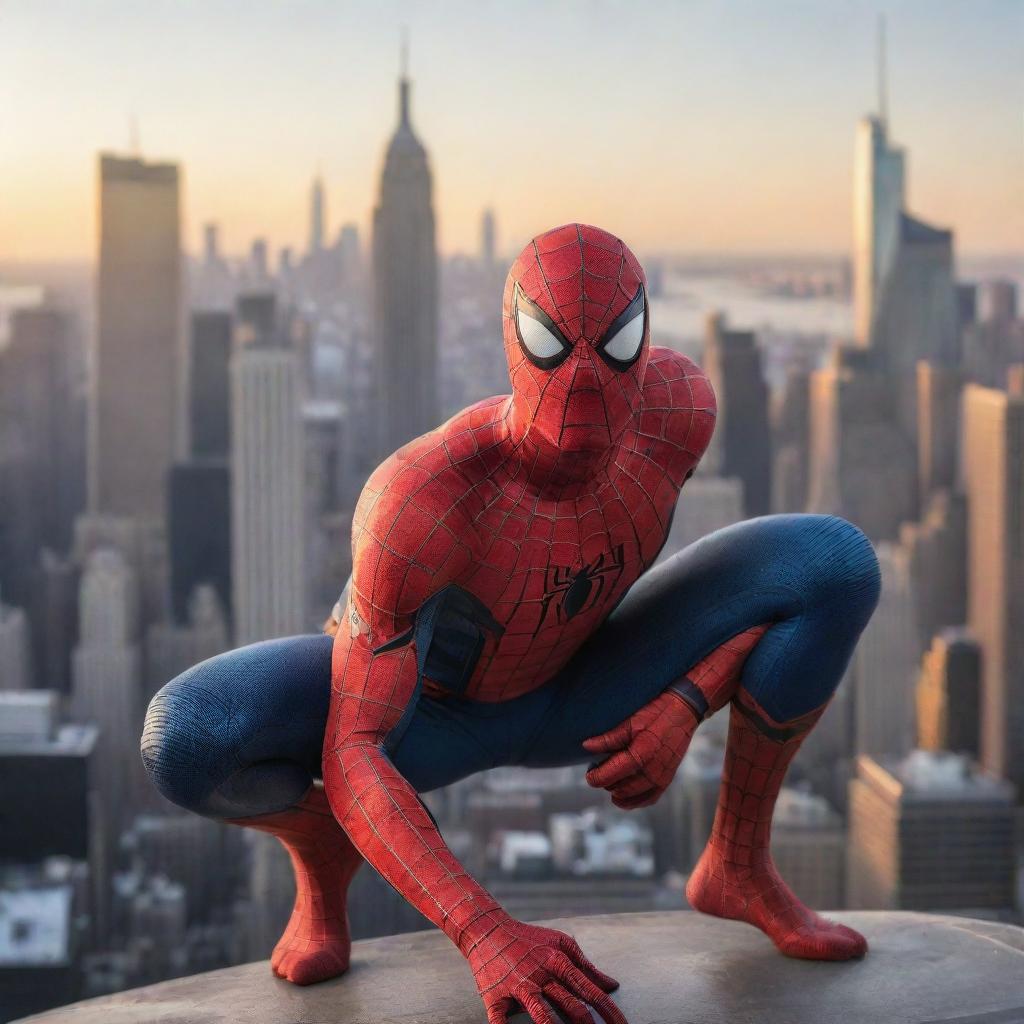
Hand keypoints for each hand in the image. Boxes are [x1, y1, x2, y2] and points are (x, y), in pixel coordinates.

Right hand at [465, 918, 626, 1023]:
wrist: (487, 929)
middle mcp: (540, 973)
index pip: (590, 990)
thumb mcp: (559, 943)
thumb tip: (612, 985)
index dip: (609, 1011)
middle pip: (571, 1006)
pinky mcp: (495, 996)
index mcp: (558, 960)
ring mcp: (517, 986)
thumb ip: (585, 966)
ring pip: (542, 1015)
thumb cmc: (528, 939)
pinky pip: (501, 1021)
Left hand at [583, 690, 698, 808]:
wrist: (683, 711)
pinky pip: (650, 799)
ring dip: (618, 794)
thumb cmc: (656, 713)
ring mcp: (662, 778)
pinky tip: (625, 796)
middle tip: (598, 772)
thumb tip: (586, 746)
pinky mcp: (668, 779)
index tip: (589, 775)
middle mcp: (653, 771)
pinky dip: (635, 801)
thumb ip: (609, 738)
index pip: (612, 775)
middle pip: (621, 789)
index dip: (596, 778)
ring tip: (610, 784)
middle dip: (606, 783)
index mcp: (641, 754)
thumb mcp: (631, 722)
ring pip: (633, 797)